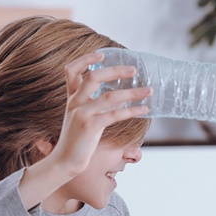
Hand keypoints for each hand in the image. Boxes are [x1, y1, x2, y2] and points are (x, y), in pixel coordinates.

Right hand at [45, 52, 151, 177]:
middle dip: (115, 71)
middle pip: (93, 77)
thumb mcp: (82, 117)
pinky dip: (132, 111)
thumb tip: (117, 98)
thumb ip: (92, 104)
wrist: (66, 161)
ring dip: (132, 93)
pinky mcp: (90, 127)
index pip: (71, 71)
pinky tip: (144, 110)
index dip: (85, 59)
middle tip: (134, 70)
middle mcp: (75, 102)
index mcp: (72, 98)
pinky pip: (114, 115)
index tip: (102, 53)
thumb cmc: (78, 140)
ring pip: (109, 96)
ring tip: (149, 91)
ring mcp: (81, 114)